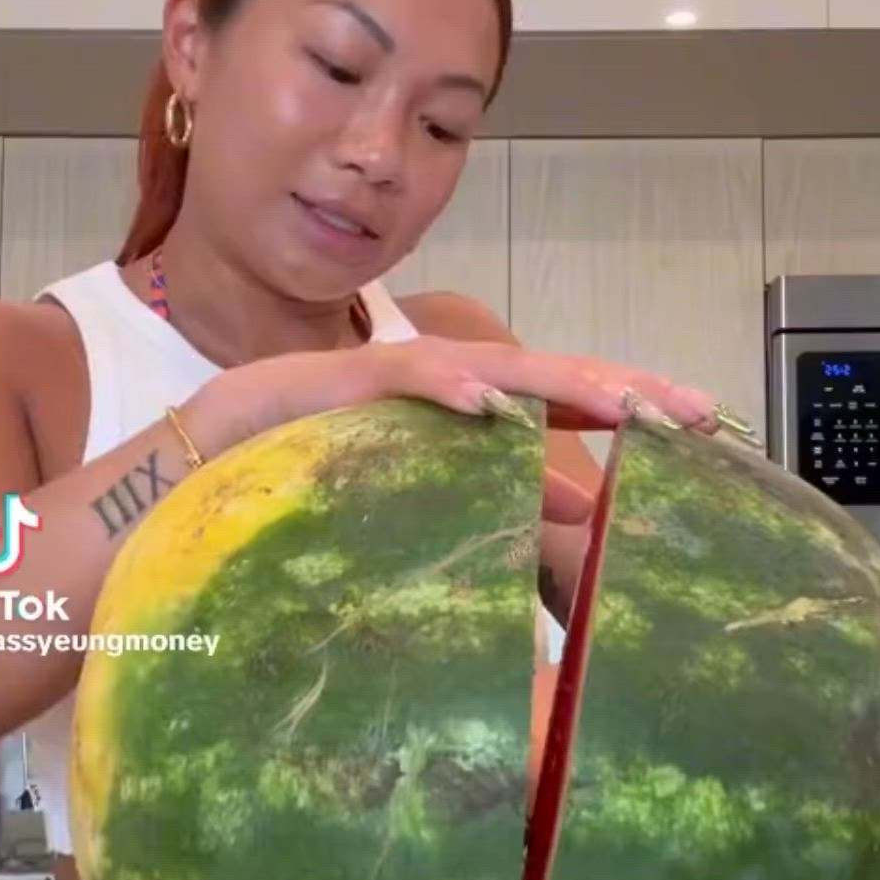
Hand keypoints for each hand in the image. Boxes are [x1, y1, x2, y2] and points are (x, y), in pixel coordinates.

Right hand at [188, 332, 719, 461]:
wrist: (177, 474)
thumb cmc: (292, 491)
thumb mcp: (413, 505)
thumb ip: (493, 502)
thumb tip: (580, 513)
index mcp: (455, 410)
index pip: (558, 401)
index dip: (628, 407)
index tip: (702, 431)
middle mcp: (432, 380)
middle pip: (545, 376)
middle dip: (625, 389)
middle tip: (701, 413)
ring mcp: (383, 371)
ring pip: (488, 366)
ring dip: (563, 385)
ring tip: (629, 406)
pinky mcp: (327, 380)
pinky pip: (395, 377)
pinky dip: (445, 387)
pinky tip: (491, 406)